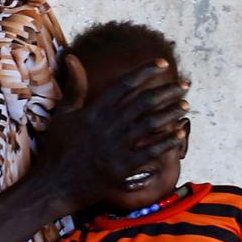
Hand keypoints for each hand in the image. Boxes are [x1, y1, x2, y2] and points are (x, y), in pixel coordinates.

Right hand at [31, 54, 186, 216]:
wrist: (55, 184)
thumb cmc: (58, 147)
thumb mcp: (62, 114)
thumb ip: (74, 86)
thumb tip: (73, 58)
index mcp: (95, 111)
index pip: (125, 85)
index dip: (146, 72)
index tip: (163, 64)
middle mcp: (109, 125)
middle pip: (144, 102)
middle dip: (167, 91)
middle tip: (184, 85)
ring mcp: (117, 147)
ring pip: (151, 124)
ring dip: (171, 113)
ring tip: (185, 105)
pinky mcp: (123, 167)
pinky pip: (151, 152)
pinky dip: (166, 143)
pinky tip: (179, 134)